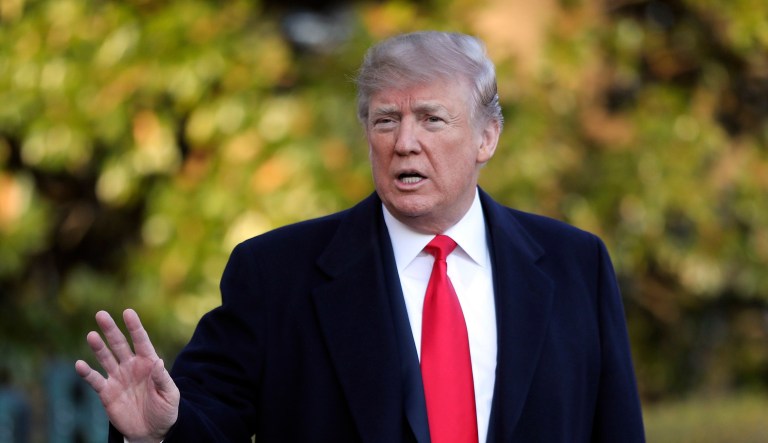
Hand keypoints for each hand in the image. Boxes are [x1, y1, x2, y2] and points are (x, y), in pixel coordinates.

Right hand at [75, 309, 179, 442]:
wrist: (151, 431)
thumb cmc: (165, 410)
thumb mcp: (170, 395)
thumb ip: (163, 379)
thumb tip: (158, 362)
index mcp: (149, 363)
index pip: (141, 341)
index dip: (134, 327)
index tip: (128, 312)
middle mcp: (131, 366)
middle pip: (119, 344)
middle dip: (111, 330)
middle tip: (101, 314)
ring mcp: (118, 377)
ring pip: (106, 358)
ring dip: (98, 347)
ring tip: (91, 335)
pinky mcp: (107, 392)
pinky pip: (95, 380)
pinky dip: (87, 373)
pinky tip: (80, 365)